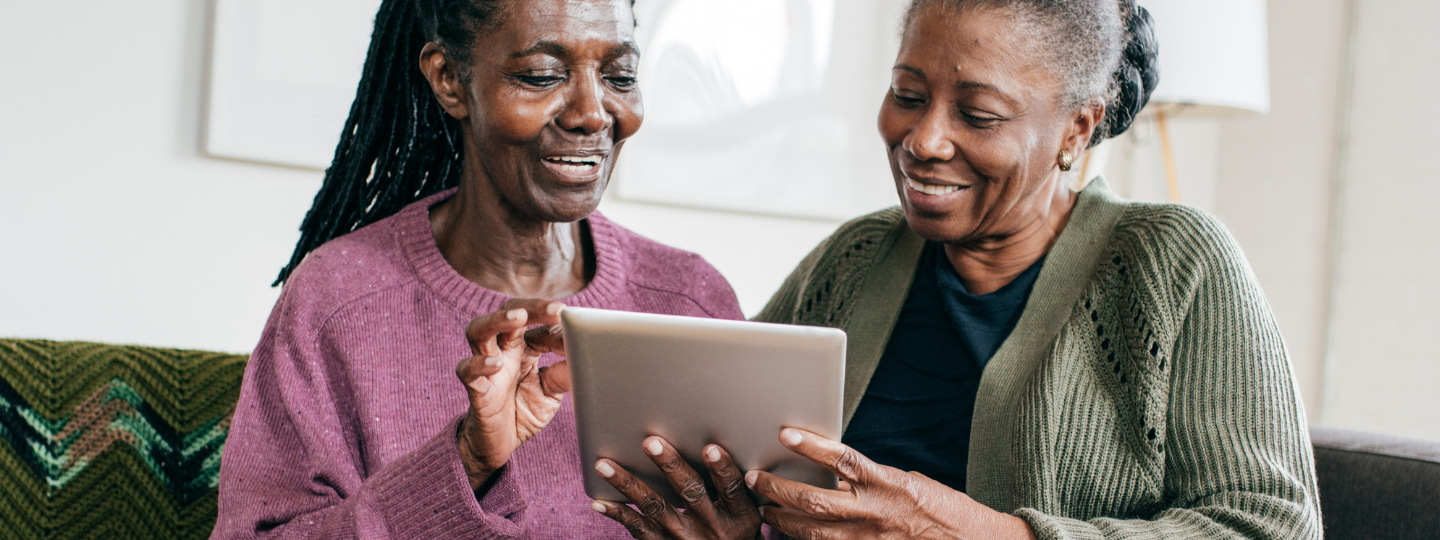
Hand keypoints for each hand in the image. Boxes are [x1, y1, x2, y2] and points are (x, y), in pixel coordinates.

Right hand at [455, 298, 571, 488]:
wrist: (500, 445)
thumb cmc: (524, 411)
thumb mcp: (552, 392)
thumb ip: (565, 373)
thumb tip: (588, 356)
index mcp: (524, 347)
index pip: (537, 324)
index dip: (556, 324)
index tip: (578, 327)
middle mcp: (503, 351)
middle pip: (508, 314)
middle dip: (530, 307)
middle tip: (555, 309)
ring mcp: (487, 368)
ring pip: (478, 332)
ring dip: (497, 321)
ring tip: (518, 318)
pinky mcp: (476, 391)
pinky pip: (468, 372)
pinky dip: (479, 364)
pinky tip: (496, 364)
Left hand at [591, 437, 761, 539]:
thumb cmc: (737, 534)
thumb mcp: (747, 515)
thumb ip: (733, 487)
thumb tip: (713, 446)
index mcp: (738, 517)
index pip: (731, 489)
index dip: (721, 469)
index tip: (710, 449)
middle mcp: (712, 529)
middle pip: (690, 493)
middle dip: (670, 466)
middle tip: (650, 443)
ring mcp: (684, 539)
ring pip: (655, 508)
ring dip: (628, 484)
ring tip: (605, 465)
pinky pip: (638, 530)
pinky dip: (619, 514)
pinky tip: (600, 502)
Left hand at [746, 428, 1035, 539]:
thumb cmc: (943, 510)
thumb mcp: (907, 482)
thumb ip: (870, 479)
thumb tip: (833, 471)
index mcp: (888, 484)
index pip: (843, 460)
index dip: (812, 446)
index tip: (785, 433)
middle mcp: (877, 513)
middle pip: (815, 501)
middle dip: (778, 489)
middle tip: (755, 478)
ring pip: (813, 533)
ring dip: (782, 522)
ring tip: (764, 510)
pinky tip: (785, 538)